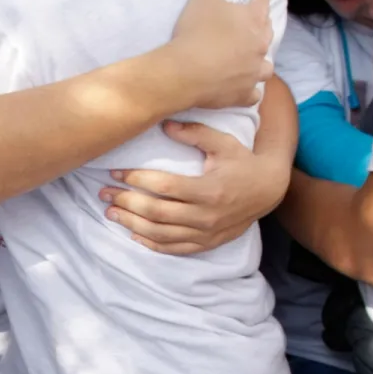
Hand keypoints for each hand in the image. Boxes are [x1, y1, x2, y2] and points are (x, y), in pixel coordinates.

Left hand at [101, 122, 286, 253]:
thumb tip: (163, 125)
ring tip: (111, 212)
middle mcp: (206, 215)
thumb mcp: (223, 143)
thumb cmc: (242, 162)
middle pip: (156, 213)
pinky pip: (174, 248)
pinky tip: (133, 234)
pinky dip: (151, 244)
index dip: (136, 180)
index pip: (164, 187)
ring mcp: (206, 233)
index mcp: (209, 190)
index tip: (115, 173)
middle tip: (104, 193)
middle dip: (126, 202)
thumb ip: (194, 133)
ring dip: (132, 224)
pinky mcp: (206, 243)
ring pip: (161, 234)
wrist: (269, 190)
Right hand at [168, 0, 273, 110]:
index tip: (252, 1)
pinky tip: (243, 89)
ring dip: (259, 63)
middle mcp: (259, 46)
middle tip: (248, 30)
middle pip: (267, 34)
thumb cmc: (196, 31)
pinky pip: (253, 94)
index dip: (257, 1)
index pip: (262, 4)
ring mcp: (253, 73)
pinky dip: (250, 91)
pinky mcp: (243, 95)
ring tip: (249, 62)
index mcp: (253, 20)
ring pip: (265, 67)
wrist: (185, 72)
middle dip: (261, 30)